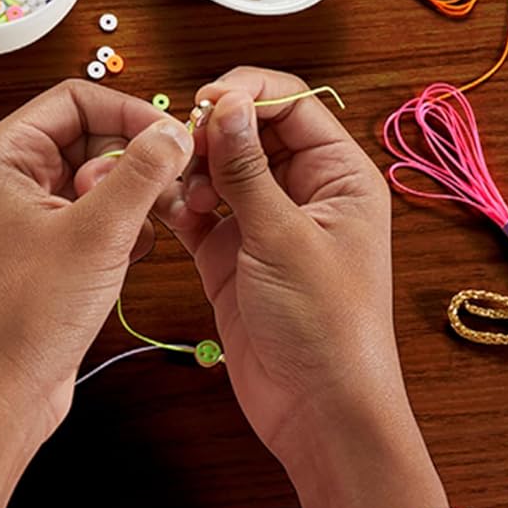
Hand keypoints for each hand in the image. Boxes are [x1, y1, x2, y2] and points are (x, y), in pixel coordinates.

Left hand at [0, 80, 192, 507]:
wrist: (4, 392)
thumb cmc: (28, 315)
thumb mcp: (98, 233)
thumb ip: (142, 173)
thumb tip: (176, 132)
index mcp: (6, 155)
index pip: (76, 98)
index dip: (128, 113)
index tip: (170, 140)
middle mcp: (15, 177)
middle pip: (93, 135)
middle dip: (136, 159)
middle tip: (170, 188)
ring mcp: (34, 214)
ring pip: (103, 177)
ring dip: (137, 195)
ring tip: (153, 226)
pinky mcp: (54, 247)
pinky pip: (102, 214)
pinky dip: (128, 226)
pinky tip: (135, 255)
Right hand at [127, 67, 446, 507]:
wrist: (319, 412)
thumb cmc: (326, 326)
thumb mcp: (284, 237)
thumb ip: (248, 169)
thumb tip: (226, 103)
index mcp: (341, 177)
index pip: (294, 105)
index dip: (248, 95)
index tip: (204, 102)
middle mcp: (306, 194)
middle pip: (252, 133)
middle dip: (213, 133)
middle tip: (182, 148)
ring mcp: (267, 225)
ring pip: (221, 171)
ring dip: (192, 170)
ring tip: (177, 191)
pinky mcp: (233, 257)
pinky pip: (200, 212)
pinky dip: (179, 205)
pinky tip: (165, 208)